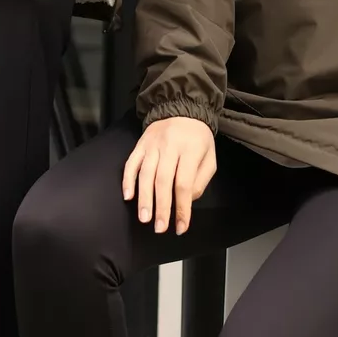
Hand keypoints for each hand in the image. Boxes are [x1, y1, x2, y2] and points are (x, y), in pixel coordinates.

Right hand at [122, 118, 216, 235]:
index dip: (182, 208)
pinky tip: (128, 196)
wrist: (182, 108)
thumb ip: (201, 181)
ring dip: (144, 198)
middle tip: (159, 228)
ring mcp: (153, 144)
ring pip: (146, 173)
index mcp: (191, 150)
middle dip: (161, 207)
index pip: (184, 184)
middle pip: (163, 181)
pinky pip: (131, 162)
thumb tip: (186, 201)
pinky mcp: (141, 144)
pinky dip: (128, 180)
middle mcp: (170, 146)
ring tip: (144, 218)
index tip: (180, 227)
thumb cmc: (198, 138)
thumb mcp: (209, 157)